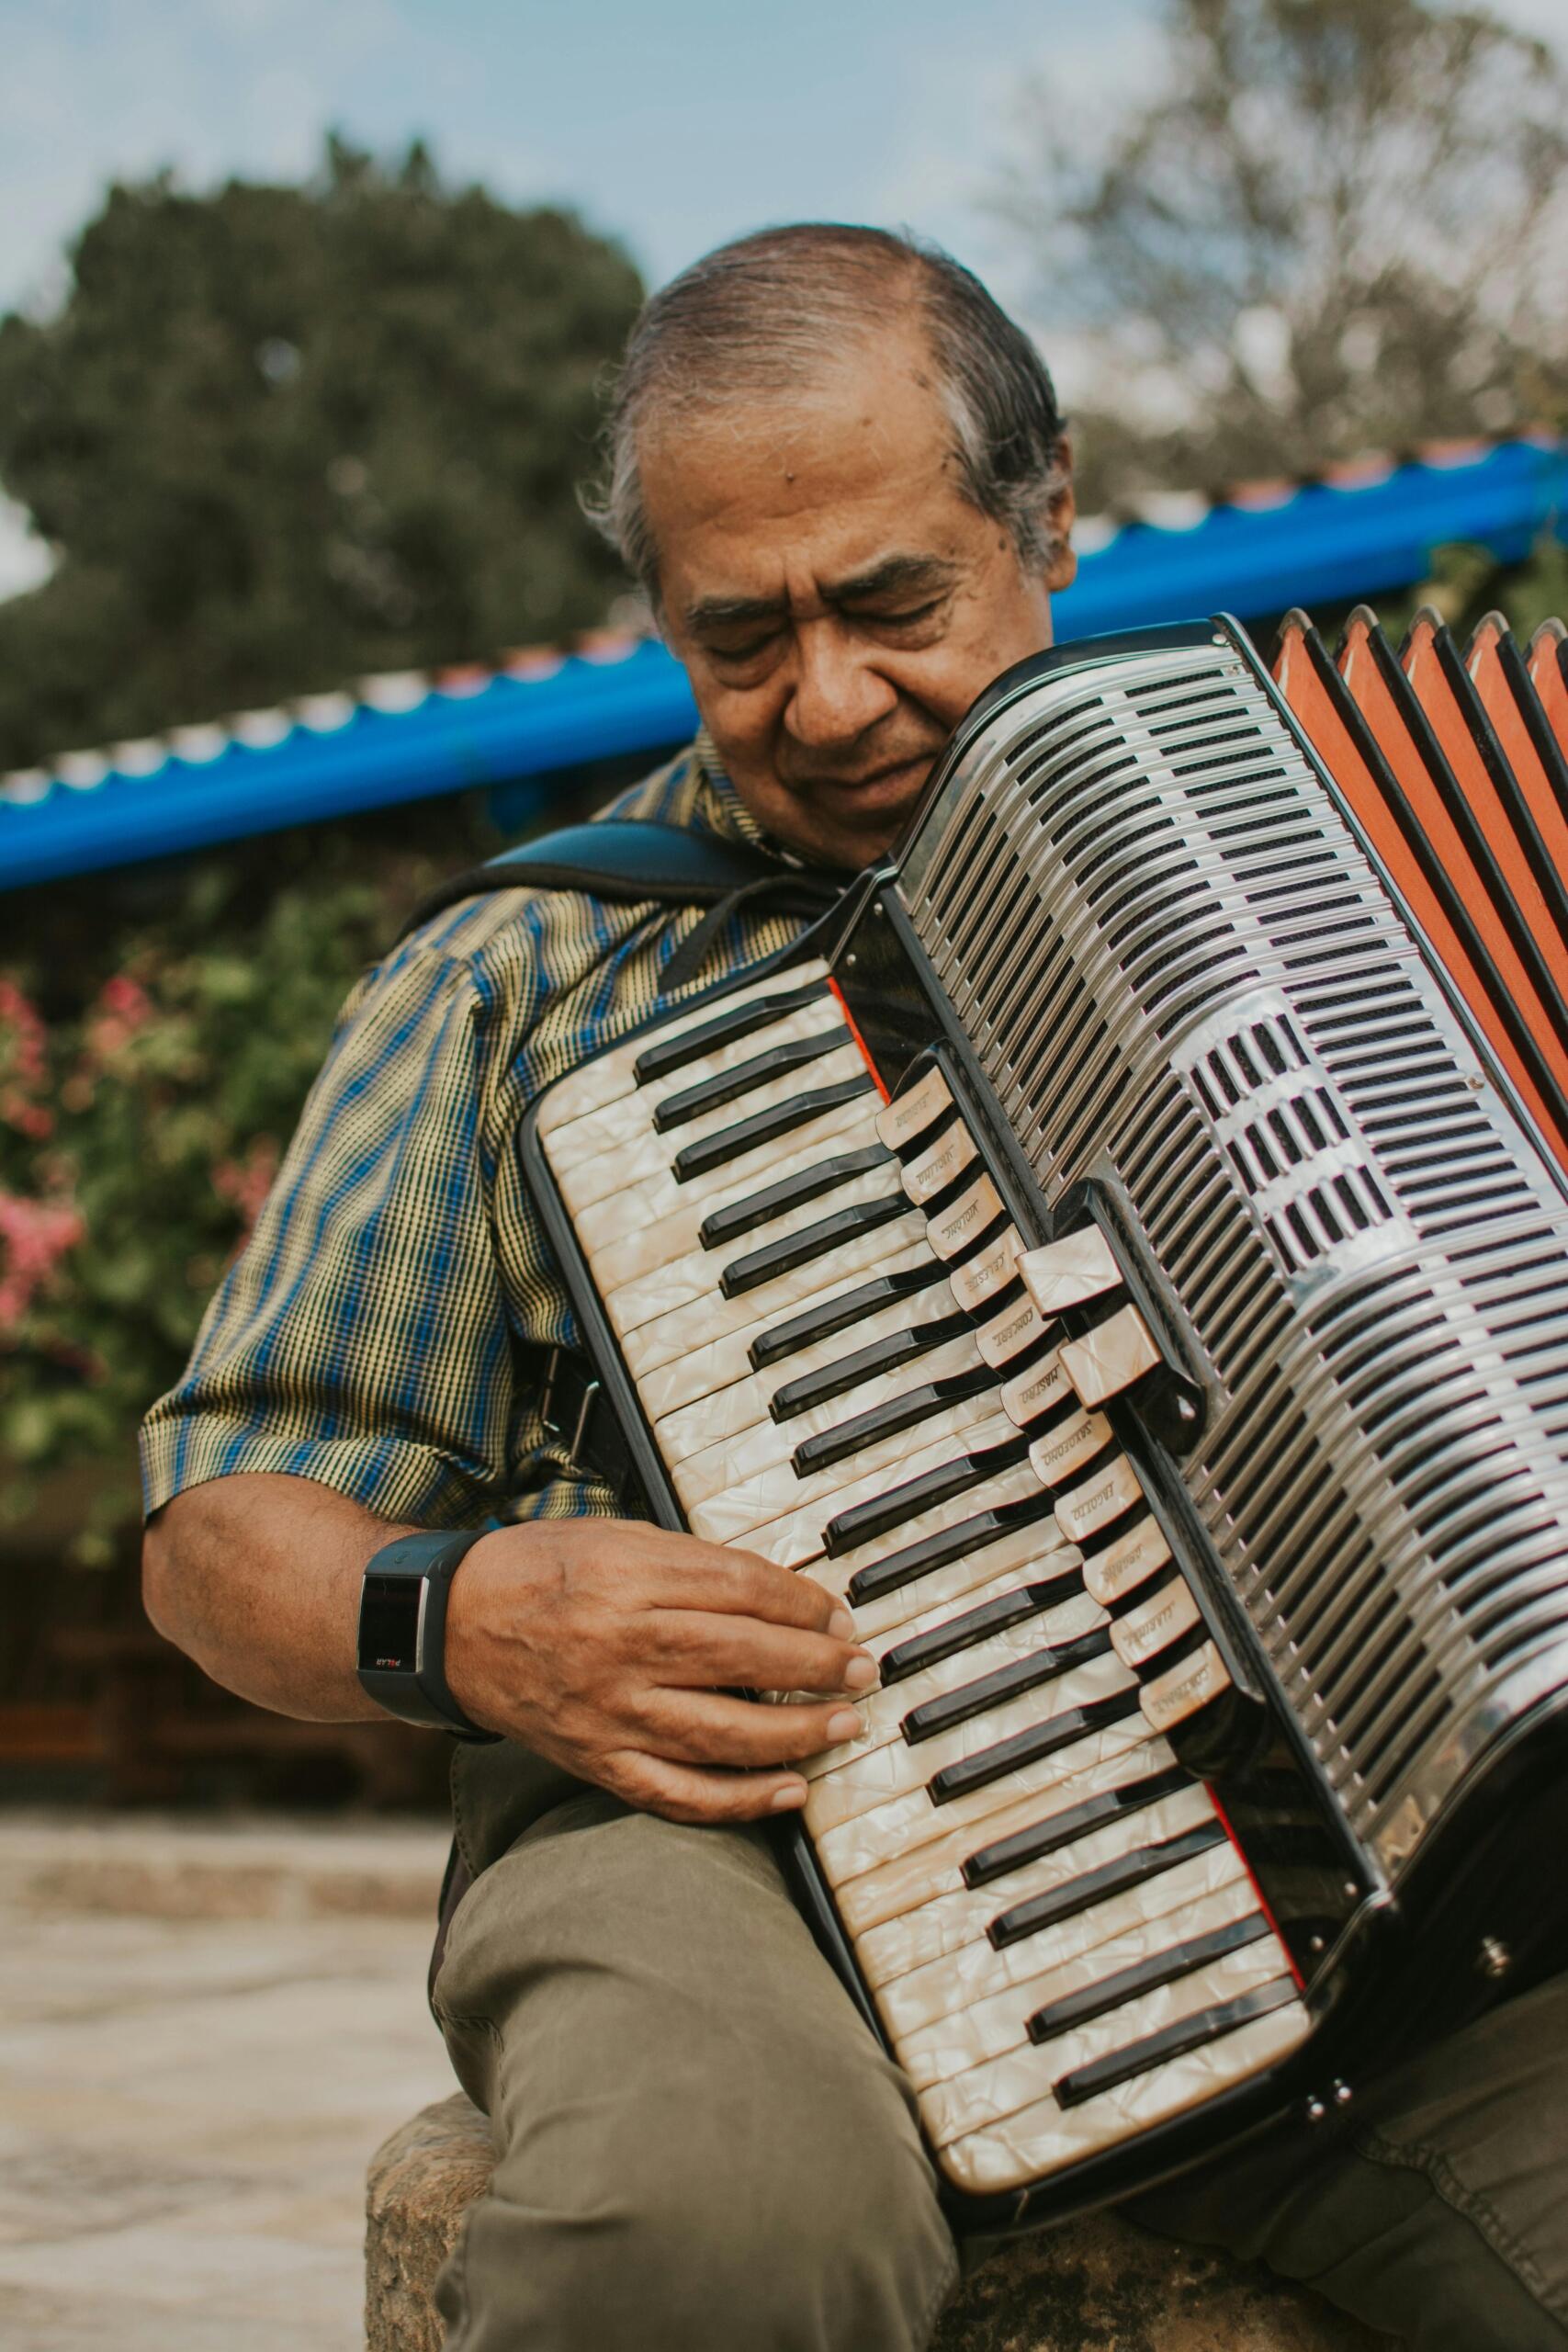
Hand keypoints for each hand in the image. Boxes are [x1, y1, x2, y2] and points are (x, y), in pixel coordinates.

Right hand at [443, 1518, 877, 1823]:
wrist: (452, 1627)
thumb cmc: (540, 1572)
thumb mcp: (616, 1537)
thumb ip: (693, 1563)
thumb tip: (781, 1595)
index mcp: (627, 1577)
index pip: (740, 1589)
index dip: (802, 1604)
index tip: (838, 1615)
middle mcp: (621, 1647)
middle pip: (743, 1659)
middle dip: (817, 1666)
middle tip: (861, 1668)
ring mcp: (610, 1712)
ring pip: (723, 1734)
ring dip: (797, 1734)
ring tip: (843, 1724)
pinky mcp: (598, 1761)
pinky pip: (679, 1793)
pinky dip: (740, 1800)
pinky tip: (789, 1791)